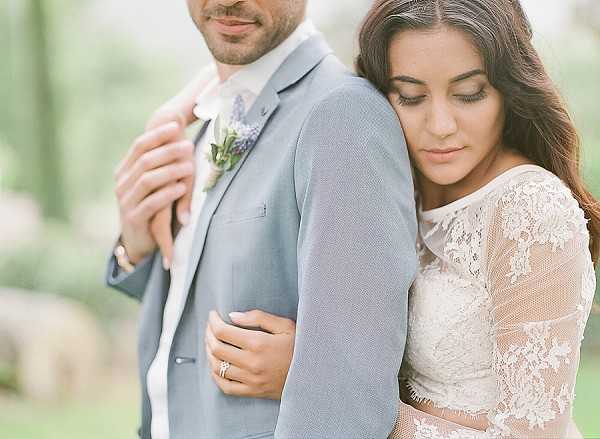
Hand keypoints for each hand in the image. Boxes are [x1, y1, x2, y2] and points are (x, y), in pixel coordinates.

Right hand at [114, 117, 194, 264]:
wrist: (140, 241)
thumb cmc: (154, 207)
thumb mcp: (158, 183)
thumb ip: (163, 163)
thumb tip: (180, 131)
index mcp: (125, 170)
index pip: (139, 145)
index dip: (158, 134)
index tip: (177, 125)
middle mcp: (122, 183)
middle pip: (144, 160)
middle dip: (168, 151)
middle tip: (189, 146)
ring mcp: (125, 201)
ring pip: (147, 180)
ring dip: (170, 171)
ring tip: (190, 166)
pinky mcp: (133, 219)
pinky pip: (151, 203)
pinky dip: (168, 193)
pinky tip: (182, 187)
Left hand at [205, 310, 295, 399]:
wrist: (314, 375)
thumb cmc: (300, 346)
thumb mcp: (285, 325)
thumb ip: (258, 317)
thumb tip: (232, 316)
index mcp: (258, 343)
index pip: (223, 332)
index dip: (213, 322)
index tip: (212, 315)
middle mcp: (251, 363)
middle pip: (216, 348)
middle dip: (209, 334)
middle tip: (210, 327)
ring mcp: (251, 380)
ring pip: (217, 367)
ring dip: (209, 353)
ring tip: (211, 342)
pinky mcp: (253, 392)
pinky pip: (226, 386)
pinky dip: (216, 375)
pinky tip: (216, 365)